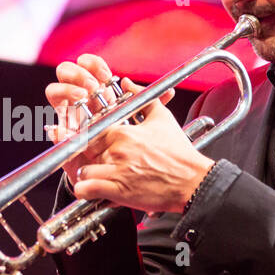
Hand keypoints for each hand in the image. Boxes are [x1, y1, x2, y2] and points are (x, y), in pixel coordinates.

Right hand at [44, 53, 174, 185]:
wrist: (117, 173)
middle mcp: (81, 100)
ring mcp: (69, 117)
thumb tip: (170, 92)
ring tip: (80, 97)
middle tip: (89, 85)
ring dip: (65, 91)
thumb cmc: (129, 143)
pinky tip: (63, 126)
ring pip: (54, 93)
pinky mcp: (63, 139)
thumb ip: (154, 107)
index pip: (91, 69)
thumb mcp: (144, 123)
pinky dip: (57, 127)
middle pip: (67, 73)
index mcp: (99, 92)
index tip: (98, 68)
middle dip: (75, 74)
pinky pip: (54, 130)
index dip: (92, 64)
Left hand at [71, 81, 213, 213]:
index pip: (89, 131)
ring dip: (87, 174)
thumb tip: (126, 83)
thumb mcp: (162, 118)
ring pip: (83, 170)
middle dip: (85, 156)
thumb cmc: (179, 152)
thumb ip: (140, 97)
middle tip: (91, 160)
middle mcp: (116, 150)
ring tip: (97, 176)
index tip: (82, 140)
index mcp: (122, 132)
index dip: (83, 136)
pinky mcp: (118, 191)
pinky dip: (85, 190)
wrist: (193, 181)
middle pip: (84, 151)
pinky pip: (86, 189)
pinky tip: (93, 189)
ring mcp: (116, 171)